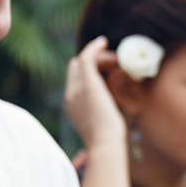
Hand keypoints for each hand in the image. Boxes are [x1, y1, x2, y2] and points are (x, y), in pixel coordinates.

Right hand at [64, 37, 126, 152]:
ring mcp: (76, 89)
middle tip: (113, 63)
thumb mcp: (102, 123)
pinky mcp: (88, 83)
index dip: (89, 73)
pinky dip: (94, 48)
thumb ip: (103, 111)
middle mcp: (69, 95)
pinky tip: (103, 42)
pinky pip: (87, 57)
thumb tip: (114, 104)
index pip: (74, 81)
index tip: (107, 71)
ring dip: (98, 57)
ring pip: (81, 61)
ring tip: (116, 59)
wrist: (105, 145)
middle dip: (93, 62)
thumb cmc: (110, 141)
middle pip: (75, 68)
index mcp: (71, 106)